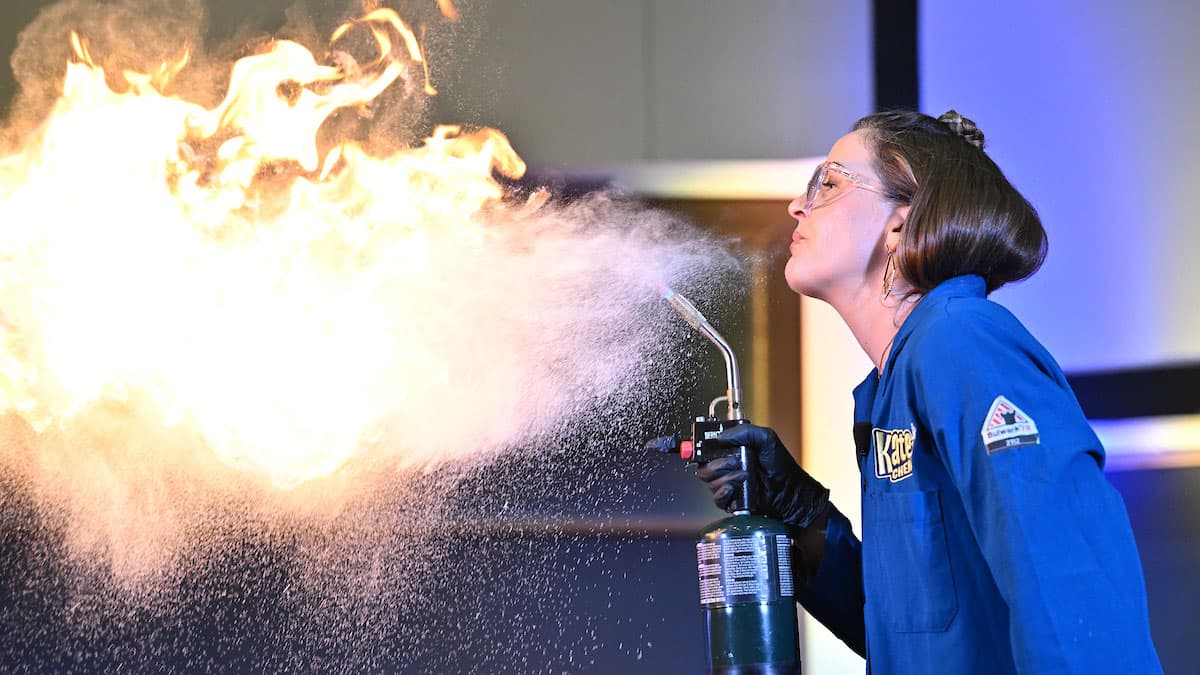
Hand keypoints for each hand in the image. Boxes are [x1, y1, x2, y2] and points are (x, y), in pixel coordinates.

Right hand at [695, 423, 829, 527]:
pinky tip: (735, 489)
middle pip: (704, 465)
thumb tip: (721, 436)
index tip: (706, 447)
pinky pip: (716, 497)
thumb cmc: (781, 467)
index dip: (701, 447)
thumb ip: (745, 431)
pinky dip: (725, 493)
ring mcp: (726, 482)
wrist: (789, 492)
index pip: (707, 446)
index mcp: (732, 448)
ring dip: (727, 478)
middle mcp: (726, 465)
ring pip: (709, 481)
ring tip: (744, 476)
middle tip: (736, 462)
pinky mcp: (729, 499)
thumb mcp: (766, 438)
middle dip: (719, 464)